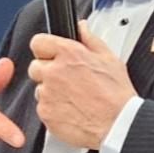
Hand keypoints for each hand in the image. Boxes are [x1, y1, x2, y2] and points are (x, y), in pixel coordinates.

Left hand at [27, 21, 135, 149]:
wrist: (118, 124)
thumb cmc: (116, 95)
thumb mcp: (110, 59)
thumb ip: (90, 40)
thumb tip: (82, 28)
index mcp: (68, 54)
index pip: (38, 42)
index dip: (46, 49)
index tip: (51, 55)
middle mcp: (54, 72)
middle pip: (35, 66)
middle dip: (48, 72)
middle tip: (67, 81)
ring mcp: (47, 94)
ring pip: (40, 89)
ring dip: (51, 92)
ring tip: (74, 98)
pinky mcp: (45, 113)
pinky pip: (43, 108)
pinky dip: (54, 110)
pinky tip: (72, 110)